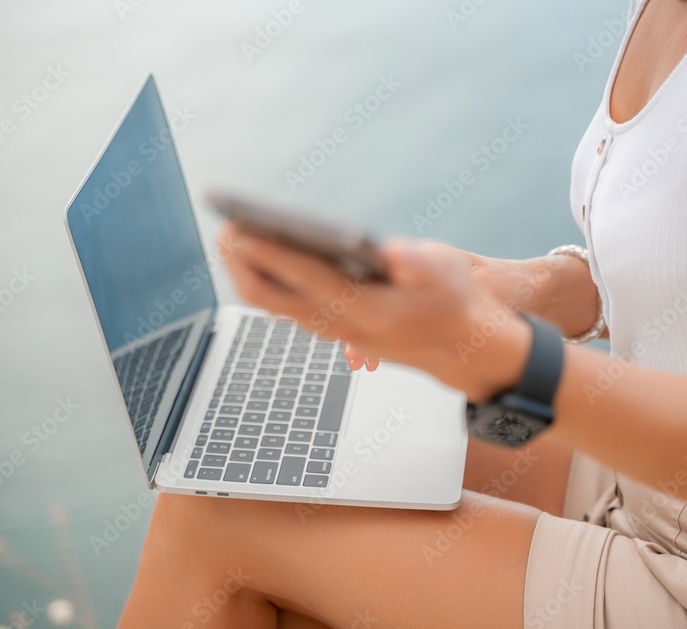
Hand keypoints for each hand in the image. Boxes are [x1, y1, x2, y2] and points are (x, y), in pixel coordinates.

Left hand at [219, 224, 530, 401]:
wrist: (461, 344)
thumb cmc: (453, 299)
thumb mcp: (448, 271)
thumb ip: (419, 262)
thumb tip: (394, 254)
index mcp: (367, 311)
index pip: (305, 279)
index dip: (268, 253)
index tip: (239, 228)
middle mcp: (341, 326)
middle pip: (271, 300)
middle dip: (242, 263)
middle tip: (225, 226)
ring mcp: (332, 331)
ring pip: (273, 306)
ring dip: (247, 271)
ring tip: (232, 233)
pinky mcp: (331, 328)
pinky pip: (283, 306)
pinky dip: (263, 279)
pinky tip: (256, 253)